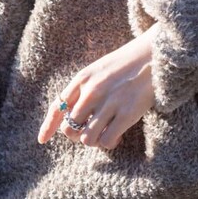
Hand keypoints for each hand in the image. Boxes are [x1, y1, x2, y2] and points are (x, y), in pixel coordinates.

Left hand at [38, 23, 157, 149]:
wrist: (155, 55)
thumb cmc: (127, 64)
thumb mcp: (99, 69)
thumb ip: (84, 88)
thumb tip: (72, 115)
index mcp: (83, 78)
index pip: (58, 106)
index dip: (48, 126)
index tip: (42, 140)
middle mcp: (92, 91)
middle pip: (70, 127)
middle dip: (77, 134)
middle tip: (89, 132)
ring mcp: (109, 102)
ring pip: (86, 138)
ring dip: (93, 141)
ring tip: (103, 135)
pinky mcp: (127, 113)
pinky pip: (106, 140)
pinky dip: (109, 143)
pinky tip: (116, 136)